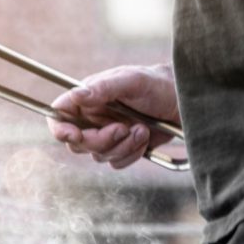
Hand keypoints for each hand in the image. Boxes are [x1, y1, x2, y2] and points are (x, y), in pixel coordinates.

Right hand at [47, 63, 178, 169]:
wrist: (184, 103)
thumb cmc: (157, 84)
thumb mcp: (131, 80)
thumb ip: (103, 87)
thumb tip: (76, 94)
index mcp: (87, 98)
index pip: (59, 115)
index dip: (60, 129)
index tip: (74, 135)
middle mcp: (92, 117)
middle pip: (77, 143)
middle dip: (101, 140)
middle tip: (122, 128)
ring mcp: (106, 134)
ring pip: (98, 155)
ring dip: (122, 146)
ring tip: (142, 129)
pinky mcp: (121, 148)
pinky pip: (116, 162)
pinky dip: (132, 153)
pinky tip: (145, 137)